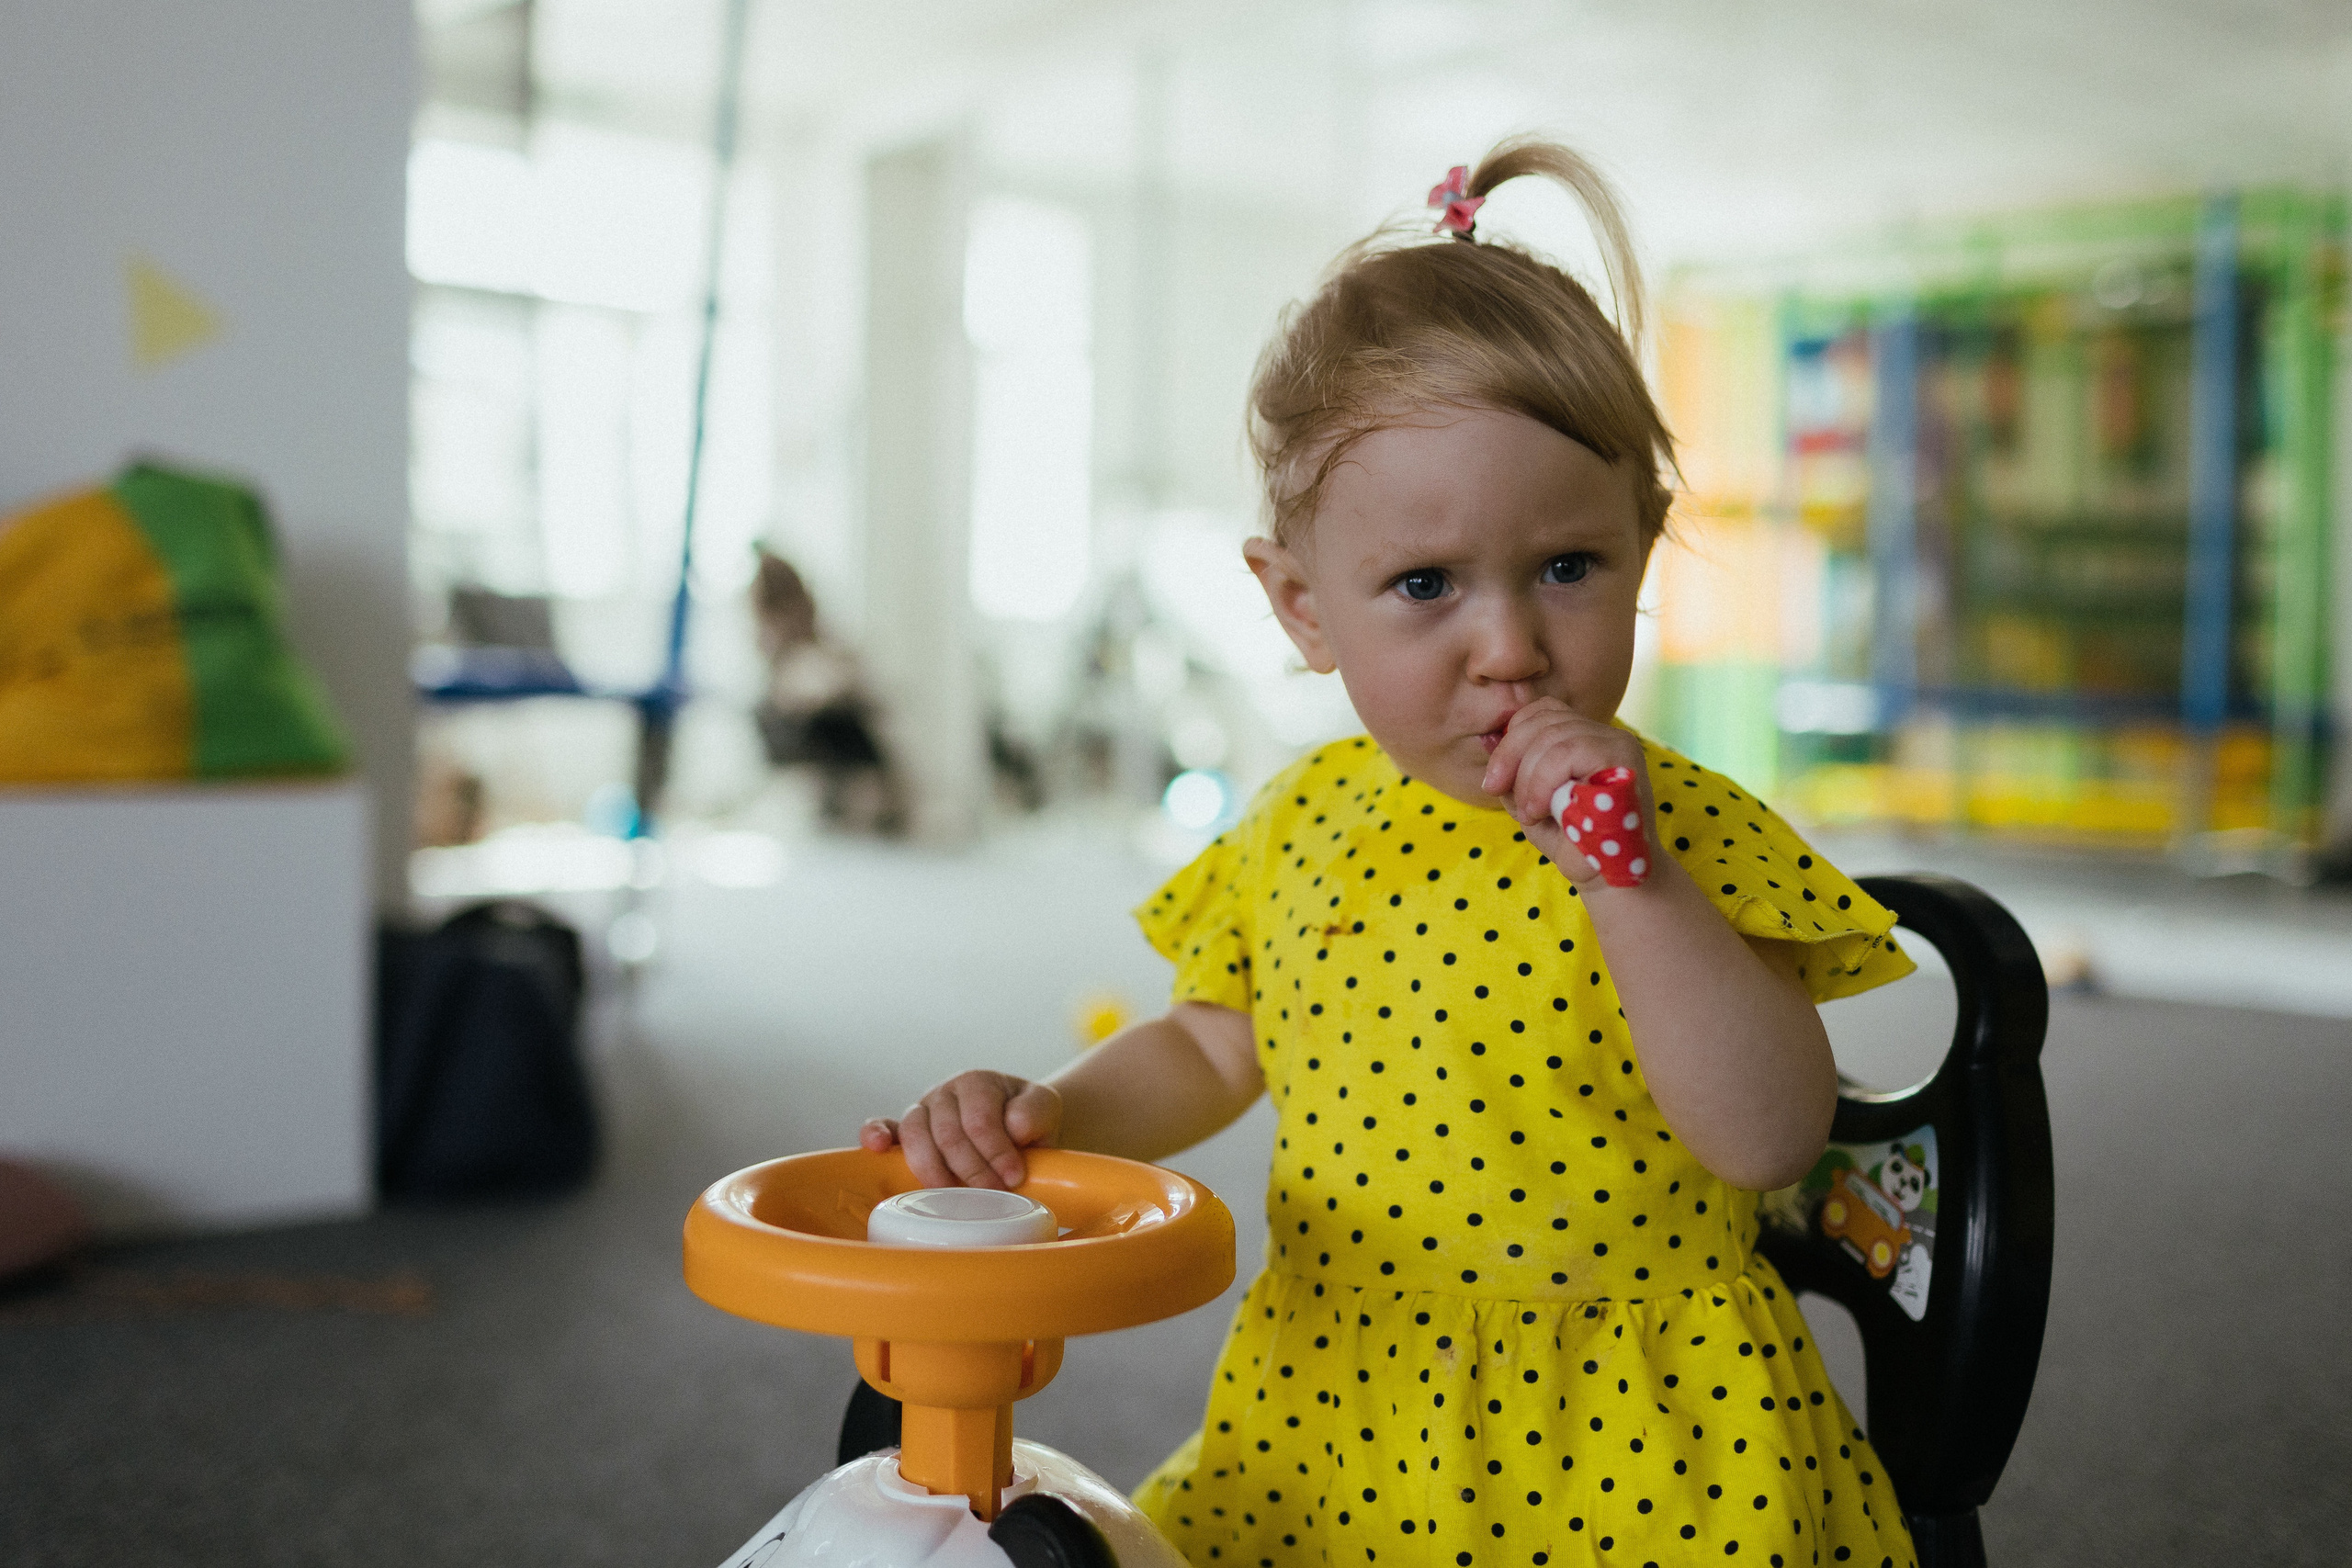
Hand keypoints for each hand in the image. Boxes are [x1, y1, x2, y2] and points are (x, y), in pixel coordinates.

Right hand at [858, 1071, 1062, 1188]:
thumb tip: (1013, 1126)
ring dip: (934, 1171)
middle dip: (971, 1170)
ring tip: (953, 1196)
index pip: (979, 1119)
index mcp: (977, 1082)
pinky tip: (876, 1148)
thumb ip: (1035, 1111)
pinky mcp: (905, 1133)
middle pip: (947, 1133)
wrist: (1015, 1128)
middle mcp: (945, 1093)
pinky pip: (883, 1128)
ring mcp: (922, 1111)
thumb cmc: (1026, 1121)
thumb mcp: (1043, 1109)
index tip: (1014, 1177)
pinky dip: (875, 1135)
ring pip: (915, 1135)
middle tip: (993, 1194)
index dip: (995, 1151)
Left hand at [1478, 698, 1655, 886]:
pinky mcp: (1624, 761)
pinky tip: (1539, 810)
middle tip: (1496, 791)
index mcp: (1586, 738)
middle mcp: (1606, 735)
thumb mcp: (1530, 804)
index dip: (1513, 737)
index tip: (1493, 780)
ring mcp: (1618, 744)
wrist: (1609, 879)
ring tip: (1529, 812)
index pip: (1543, 711)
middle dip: (1510, 756)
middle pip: (1544, 720)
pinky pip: (1570, 752)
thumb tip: (1486, 741)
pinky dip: (1543, 781)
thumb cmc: (1572, 843)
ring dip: (1528, 777)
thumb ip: (1511, 776)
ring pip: (1554, 736)